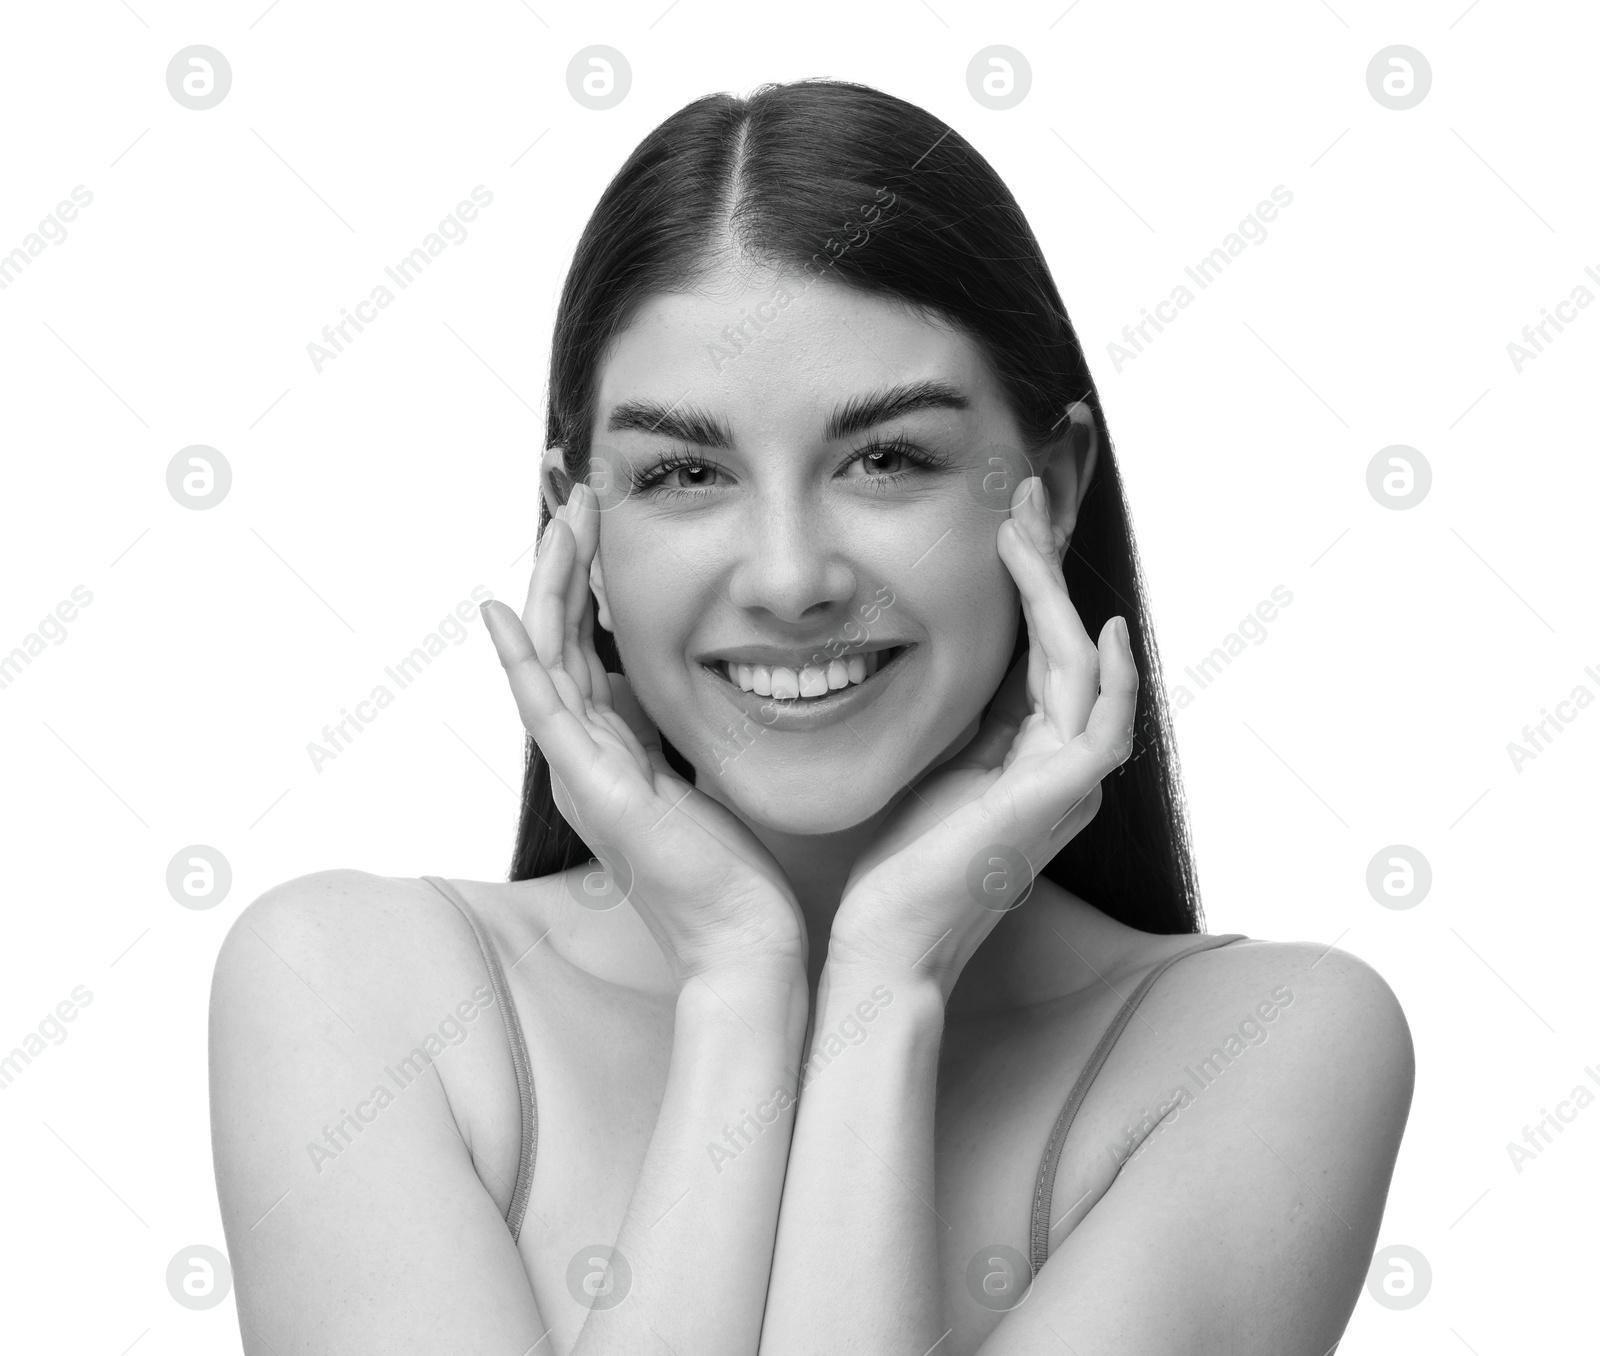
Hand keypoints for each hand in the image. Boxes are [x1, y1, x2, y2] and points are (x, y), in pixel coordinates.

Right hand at [481, 483, 806, 987]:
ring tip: (563, 520)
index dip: (583, 586)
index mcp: (604, 754)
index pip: (579, 651)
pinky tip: (503, 612)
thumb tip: (658, 690)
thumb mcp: (694, 781)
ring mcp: (579, 774)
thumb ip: (666, 736)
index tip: (600, 526)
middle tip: (579, 498)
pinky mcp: (593, 791)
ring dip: (552, 586)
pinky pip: (544, 712)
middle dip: (567, 566)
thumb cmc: (727, 873)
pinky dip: (519, 660)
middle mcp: (579, 759)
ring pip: (545, 661)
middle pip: (555, 643)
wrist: (740, 942)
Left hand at [828, 476, 1137, 998]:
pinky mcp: (1055, 803)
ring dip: (1056, 596)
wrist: (890, 943)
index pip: (1043, 652)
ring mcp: (1067, 786)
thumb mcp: (938, 770)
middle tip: (1022, 498)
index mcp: (1032, 756)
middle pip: (1068, 647)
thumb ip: (970, 723)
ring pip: (1081, 670)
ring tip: (1025, 529)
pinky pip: (1102, 728)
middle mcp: (1062, 767)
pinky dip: (1107, 678)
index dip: (1031, 585)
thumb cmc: (904, 868)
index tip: (1007, 523)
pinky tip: (1096, 626)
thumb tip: (965, 663)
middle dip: (1045, 569)